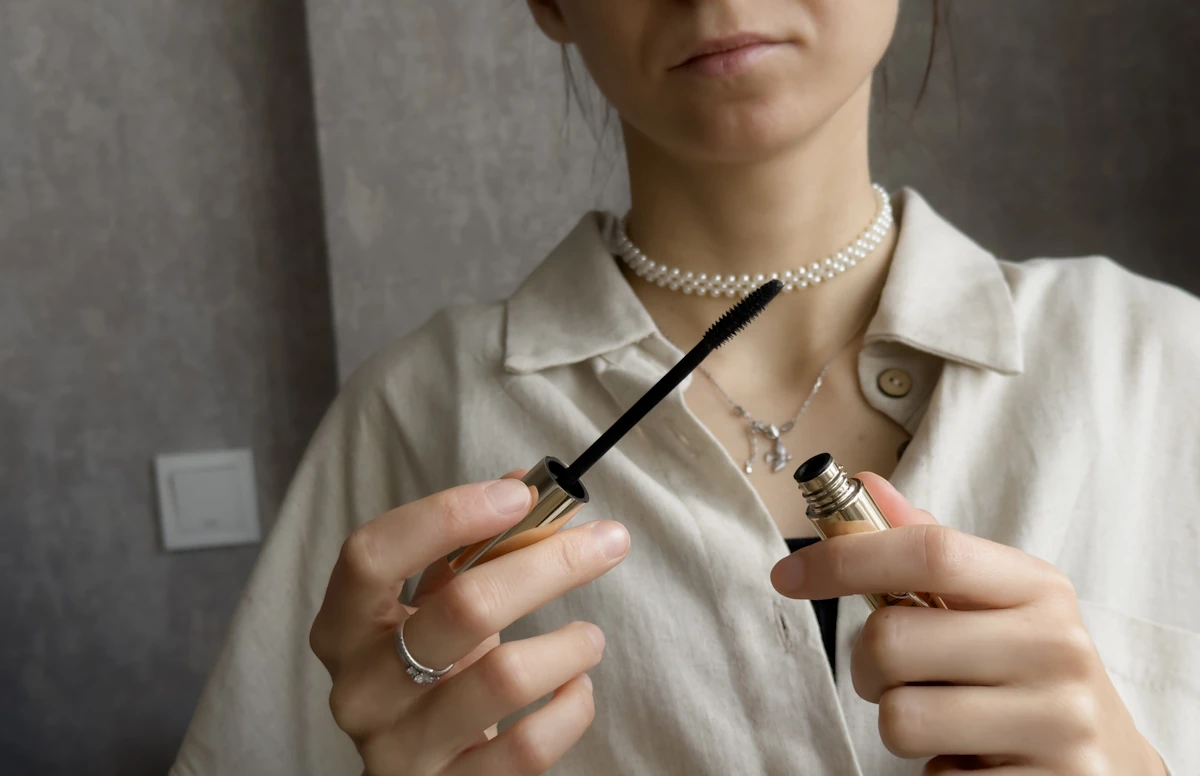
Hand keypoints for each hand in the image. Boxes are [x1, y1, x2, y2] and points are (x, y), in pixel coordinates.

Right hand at [309, 471, 630, 774]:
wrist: (421, 774)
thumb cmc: (429, 672)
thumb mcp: (433, 607)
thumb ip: (470, 546)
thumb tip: (530, 486)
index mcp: (344, 626)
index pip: (372, 554)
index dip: (446, 515)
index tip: (518, 496)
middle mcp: (361, 689)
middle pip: (463, 606)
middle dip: (550, 564)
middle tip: (608, 542)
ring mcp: (400, 748)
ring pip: (505, 677)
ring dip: (570, 644)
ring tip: (589, 637)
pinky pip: (529, 747)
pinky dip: (572, 708)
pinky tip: (576, 688)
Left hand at [770, 473, 1165, 774]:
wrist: (1110, 764)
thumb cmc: (1025, 671)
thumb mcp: (992, 604)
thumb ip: (925, 548)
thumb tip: (862, 483)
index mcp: (1039, 588)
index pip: (930, 551)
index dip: (844, 559)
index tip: (786, 576)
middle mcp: (1056, 648)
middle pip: (892, 641)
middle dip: (867, 665)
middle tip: (899, 677)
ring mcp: (1057, 723)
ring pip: (899, 717)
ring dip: (897, 724)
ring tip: (943, 720)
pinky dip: (930, 770)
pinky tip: (968, 759)